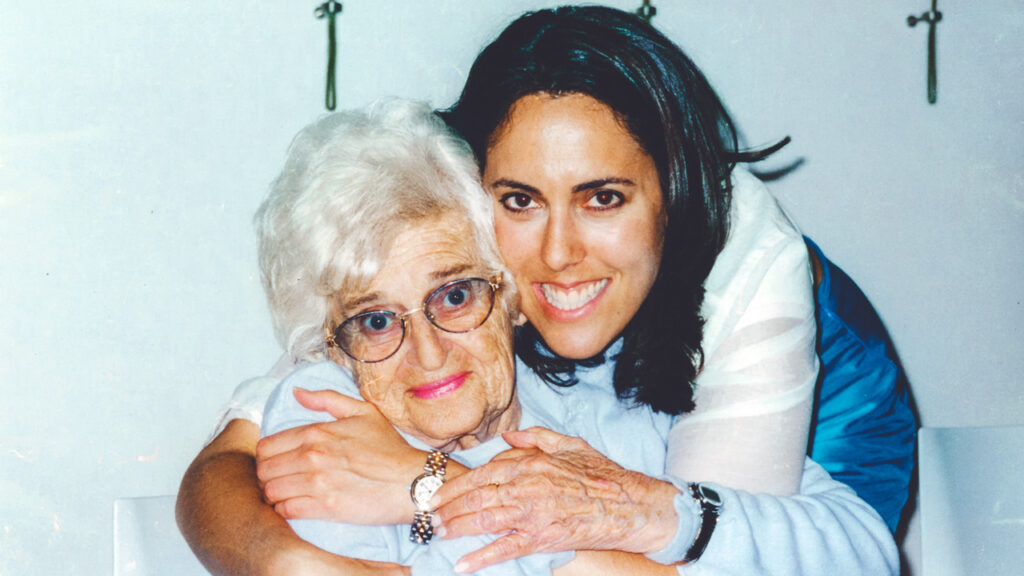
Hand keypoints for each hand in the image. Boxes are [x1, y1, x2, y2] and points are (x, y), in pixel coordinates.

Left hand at [256, 388, 423, 524]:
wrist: (411, 480)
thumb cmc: (390, 447)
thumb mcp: (363, 412)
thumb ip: (326, 398)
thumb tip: (297, 393)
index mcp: (316, 432)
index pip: (267, 446)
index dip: (268, 455)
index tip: (278, 461)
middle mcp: (311, 457)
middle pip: (264, 470)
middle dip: (268, 475)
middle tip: (280, 478)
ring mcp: (316, 483)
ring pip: (271, 491)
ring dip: (274, 493)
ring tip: (287, 493)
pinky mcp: (324, 508)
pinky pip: (285, 510)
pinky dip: (285, 509)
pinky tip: (297, 505)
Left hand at [434, 427, 679, 572]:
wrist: (629, 504)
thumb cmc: (602, 474)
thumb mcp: (570, 444)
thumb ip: (536, 438)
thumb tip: (509, 435)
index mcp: (531, 463)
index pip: (483, 473)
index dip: (456, 484)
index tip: (437, 493)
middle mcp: (527, 487)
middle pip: (477, 497)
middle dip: (448, 508)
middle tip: (428, 517)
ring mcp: (533, 514)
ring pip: (485, 520)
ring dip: (457, 528)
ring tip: (437, 534)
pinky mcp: (542, 538)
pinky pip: (506, 548)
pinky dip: (482, 556)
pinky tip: (464, 563)